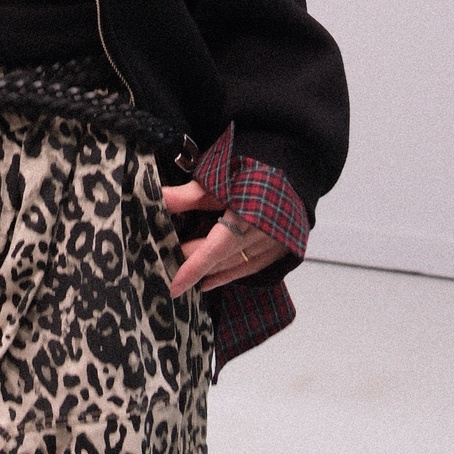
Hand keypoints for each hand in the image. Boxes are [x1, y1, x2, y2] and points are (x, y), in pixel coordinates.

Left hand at [163, 178, 285, 297]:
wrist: (295, 166)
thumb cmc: (254, 167)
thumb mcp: (219, 177)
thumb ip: (188, 195)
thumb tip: (158, 199)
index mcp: (246, 215)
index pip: (214, 249)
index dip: (193, 269)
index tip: (174, 287)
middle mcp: (262, 234)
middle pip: (221, 258)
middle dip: (194, 266)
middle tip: (168, 268)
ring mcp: (274, 243)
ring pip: (236, 265)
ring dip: (211, 274)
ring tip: (186, 281)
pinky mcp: (280, 247)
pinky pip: (252, 267)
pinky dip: (230, 274)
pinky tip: (210, 281)